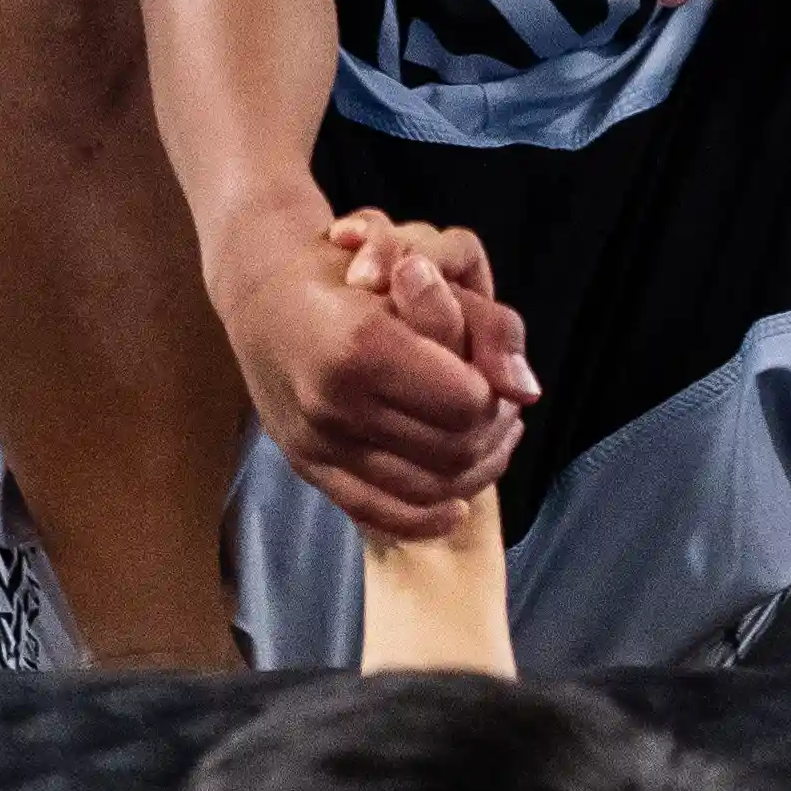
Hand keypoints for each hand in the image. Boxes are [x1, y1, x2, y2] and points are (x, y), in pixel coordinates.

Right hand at [209, 193, 534, 539]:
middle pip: (450, 450)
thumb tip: (528, 393)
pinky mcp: (306, 466)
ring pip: (424, 489)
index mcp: (364, 344)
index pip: (466, 402)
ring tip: (487, 447)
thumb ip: (487, 324)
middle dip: (490, 437)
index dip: (494, 396)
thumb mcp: (425, 272)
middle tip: (503, 417)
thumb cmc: (349, 273)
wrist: (262, 294)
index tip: (495, 382)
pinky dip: (427, 518)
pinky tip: (457, 505)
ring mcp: (318, 440)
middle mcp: (335, 400)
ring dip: (471, 475)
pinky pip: (377, 514)